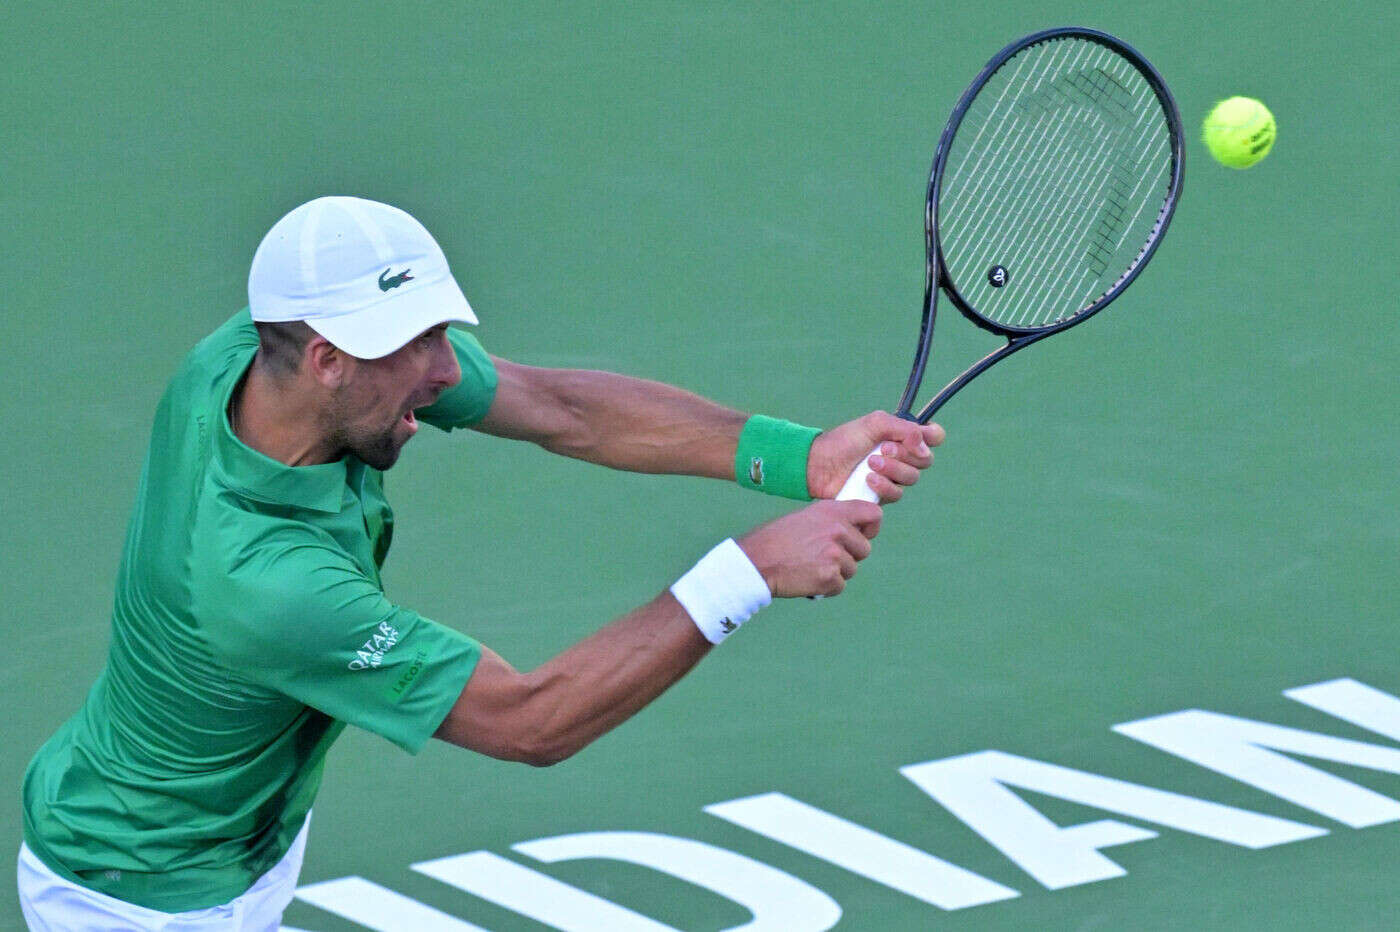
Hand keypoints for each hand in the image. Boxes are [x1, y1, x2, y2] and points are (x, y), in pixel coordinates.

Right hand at [736, 500, 881, 597]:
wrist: (755, 562)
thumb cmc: (776, 540)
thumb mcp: (805, 517)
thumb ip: (832, 520)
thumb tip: (853, 529)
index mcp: (832, 511)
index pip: (873, 514)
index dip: (871, 528)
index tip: (863, 536)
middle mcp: (837, 530)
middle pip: (864, 549)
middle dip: (849, 556)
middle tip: (823, 557)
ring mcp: (835, 554)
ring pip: (852, 569)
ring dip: (835, 573)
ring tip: (810, 566)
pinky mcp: (829, 576)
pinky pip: (840, 586)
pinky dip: (826, 588)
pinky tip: (807, 579)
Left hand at [808, 411, 944, 501]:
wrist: (818, 464)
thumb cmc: (843, 441)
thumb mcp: (874, 424)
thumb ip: (904, 430)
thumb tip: (925, 449)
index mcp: (901, 436)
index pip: (933, 436)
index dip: (932, 437)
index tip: (920, 437)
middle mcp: (901, 456)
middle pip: (925, 460)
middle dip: (905, 455)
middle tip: (883, 449)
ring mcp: (892, 476)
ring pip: (912, 478)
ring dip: (892, 469)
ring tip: (870, 464)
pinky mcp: (881, 495)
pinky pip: (897, 494)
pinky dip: (884, 486)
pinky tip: (868, 480)